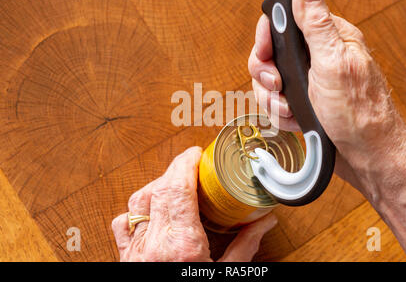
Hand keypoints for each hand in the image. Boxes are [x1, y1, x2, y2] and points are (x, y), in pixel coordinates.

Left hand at [111, 146, 277, 261]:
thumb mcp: (226, 276)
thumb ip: (245, 247)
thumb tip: (264, 222)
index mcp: (182, 247)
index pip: (177, 189)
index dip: (185, 163)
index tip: (196, 153)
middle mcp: (154, 245)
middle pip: (158, 189)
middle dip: (175, 169)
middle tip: (192, 165)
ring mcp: (136, 251)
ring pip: (137, 201)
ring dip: (157, 186)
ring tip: (175, 184)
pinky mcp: (127, 258)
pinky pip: (123, 224)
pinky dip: (137, 209)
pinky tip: (152, 210)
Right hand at [248, 0, 405, 195]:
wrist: (366, 158)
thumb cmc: (359, 114)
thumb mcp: (333, 61)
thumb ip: (314, 22)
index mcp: (328, 39)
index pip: (284, 23)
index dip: (267, 38)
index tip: (266, 54)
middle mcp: (316, 59)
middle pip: (269, 55)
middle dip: (267, 76)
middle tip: (280, 86)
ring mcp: (308, 83)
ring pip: (269, 83)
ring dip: (274, 100)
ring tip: (292, 109)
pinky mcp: (303, 104)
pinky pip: (276, 104)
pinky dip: (283, 115)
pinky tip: (299, 121)